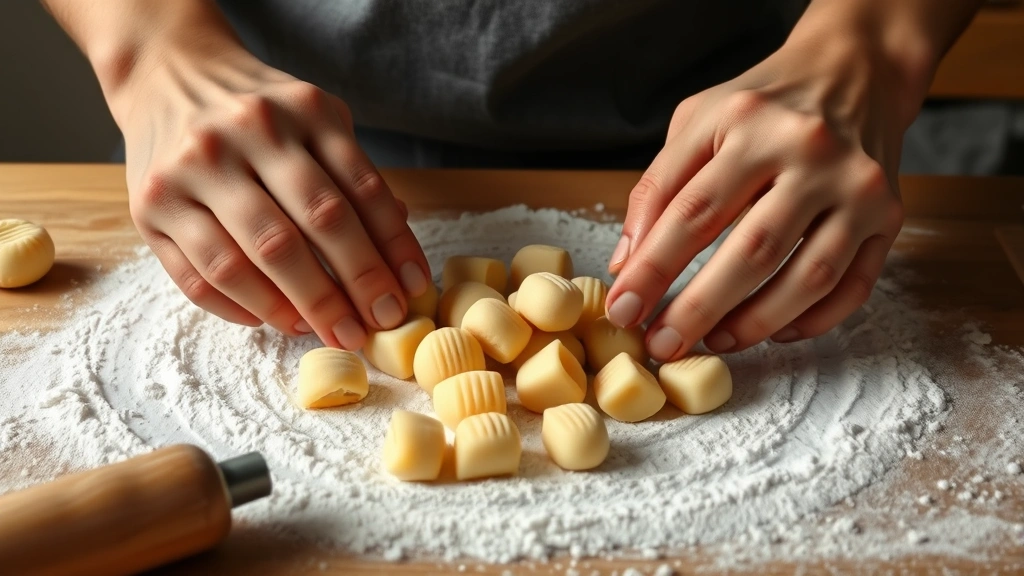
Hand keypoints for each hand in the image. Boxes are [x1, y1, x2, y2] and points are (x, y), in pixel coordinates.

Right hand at [118, 44, 429, 349]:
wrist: (166, 72)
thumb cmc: (259, 111)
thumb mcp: (316, 120)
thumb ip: (354, 177)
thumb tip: (396, 255)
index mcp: (302, 110)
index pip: (361, 190)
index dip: (392, 248)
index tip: (410, 291)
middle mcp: (245, 134)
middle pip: (312, 224)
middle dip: (353, 286)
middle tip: (376, 326)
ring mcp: (189, 170)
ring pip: (250, 259)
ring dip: (298, 307)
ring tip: (329, 332)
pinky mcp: (148, 206)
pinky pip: (198, 277)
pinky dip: (241, 308)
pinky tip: (275, 321)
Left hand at [605, 31, 910, 360]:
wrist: (855, 69)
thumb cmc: (762, 103)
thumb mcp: (697, 121)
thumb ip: (658, 188)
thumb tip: (629, 264)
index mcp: (750, 124)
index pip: (691, 211)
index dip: (653, 268)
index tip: (625, 309)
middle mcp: (810, 153)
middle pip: (750, 250)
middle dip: (699, 308)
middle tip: (663, 345)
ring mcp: (857, 186)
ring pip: (808, 277)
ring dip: (755, 323)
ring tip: (714, 342)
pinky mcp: (890, 215)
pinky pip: (853, 286)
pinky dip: (812, 321)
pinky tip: (774, 332)